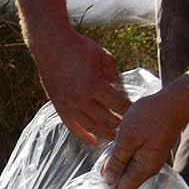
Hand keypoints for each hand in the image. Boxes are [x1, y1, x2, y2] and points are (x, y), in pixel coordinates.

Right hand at [31, 27, 126, 145]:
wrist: (51, 45)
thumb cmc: (79, 48)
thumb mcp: (103, 57)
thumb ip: (114, 76)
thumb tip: (122, 91)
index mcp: (94, 84)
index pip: (118, 105)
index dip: (129, 110)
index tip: (138, 113)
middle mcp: (81, 98)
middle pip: (106, 120)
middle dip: (120, 124)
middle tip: (130, 127)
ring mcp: (69, 105)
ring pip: (91, 127)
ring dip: (105, 134)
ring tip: (116, 137)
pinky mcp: (59, 107)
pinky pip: (72, 127)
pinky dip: (84, 137)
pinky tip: (94, 143)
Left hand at [100, 80, 188, 188]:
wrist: (175, 102)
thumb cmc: (151, 116)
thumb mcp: (127, 137)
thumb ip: (117, 161)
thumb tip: (107, 181)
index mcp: (143, 170)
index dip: (105, 183)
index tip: (101, 165)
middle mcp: (148, 170)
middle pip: (122, 182)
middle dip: (110, 170)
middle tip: (110, 148)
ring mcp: (150, 162)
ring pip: (126, 170)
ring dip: (117, 159)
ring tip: (119, 140)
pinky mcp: (151, 154)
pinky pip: (132, 160)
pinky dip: (125, 152)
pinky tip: (124, 138)